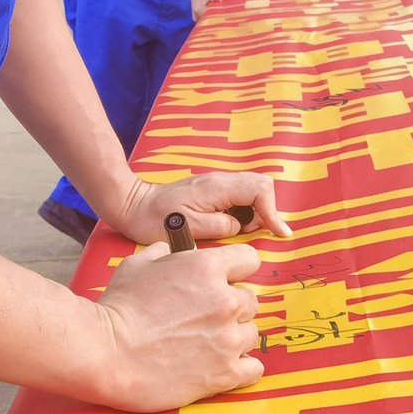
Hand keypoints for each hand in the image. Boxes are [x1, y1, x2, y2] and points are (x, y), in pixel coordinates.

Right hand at [92, 241, 264, 410]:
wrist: (107, 353)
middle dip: (232, 307)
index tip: (226, 280)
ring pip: (251, 333)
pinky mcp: (224, 373)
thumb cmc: (118, 308)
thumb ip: (163, 252)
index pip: (249, 260)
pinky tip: (224, 365)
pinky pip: (253, 368)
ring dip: (234, 337)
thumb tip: (171, 249)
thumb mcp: (137, 264)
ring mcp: (227, 339)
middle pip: (250, 301)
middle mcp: (225, 301)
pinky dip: (242, 368)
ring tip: (207, 343)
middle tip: (206, 317)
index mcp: (207, 268)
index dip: (236, 269)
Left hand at [120, 171, 290, 243]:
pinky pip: (239, 196)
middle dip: (267, 210)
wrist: (134, 205)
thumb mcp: (190, 228)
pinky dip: (245, 210)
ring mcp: (216, 184)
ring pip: (252, 190)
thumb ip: (220, 227)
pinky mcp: (212, 191)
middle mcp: (220, 180)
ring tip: (241, 231)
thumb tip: (240, 227)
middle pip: (261, 186)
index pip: (260, 190)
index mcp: (217, 187)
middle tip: (258, 233)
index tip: (278, 233)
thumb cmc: (156, 218)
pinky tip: (231, 226)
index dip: (273, 212)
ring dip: (256, 211)